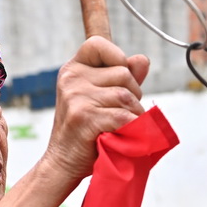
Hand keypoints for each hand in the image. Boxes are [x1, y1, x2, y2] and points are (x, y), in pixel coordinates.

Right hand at [42, 35, 148, 181]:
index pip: (98, 44)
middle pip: (123, 72)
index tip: (119, 80)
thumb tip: (142, 60)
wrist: (64, 163)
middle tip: (121, 112)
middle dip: (133, 94)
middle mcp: (71, 78)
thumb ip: (122, 78)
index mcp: (73, 69)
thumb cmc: (86, 130)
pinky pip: (123, 116)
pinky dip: (132, 128)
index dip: (117, 57)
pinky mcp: (84, 117)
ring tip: (124, 125)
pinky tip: (125, 135)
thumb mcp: (101, 98)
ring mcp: (76, 97)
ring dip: (135, 114)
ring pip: (126, 95)